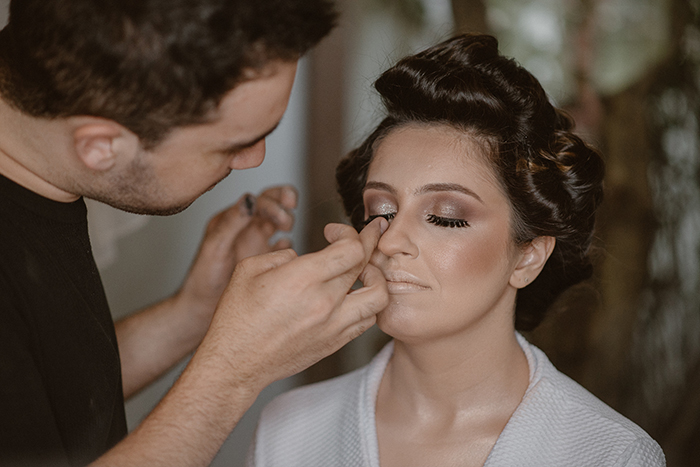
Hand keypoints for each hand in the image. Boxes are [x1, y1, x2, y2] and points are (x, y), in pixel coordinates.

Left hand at [177, 185, 297, 321]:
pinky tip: (287, 252)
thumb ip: (231, 223)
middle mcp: (246, 228)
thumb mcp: (215, 248)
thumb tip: (249, 198)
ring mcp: (256, 243)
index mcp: (232, 220)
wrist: (202, 309)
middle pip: (272, 204)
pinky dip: (288, 245)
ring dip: (288, 221)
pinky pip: (283, 247)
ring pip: (278, 222)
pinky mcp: (265, 260)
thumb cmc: (203, 280)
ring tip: (287, 231)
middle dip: (285, 202)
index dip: (274, 203)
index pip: (258, 200)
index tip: (284, 213)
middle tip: (291, 212)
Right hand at [201, 217, 388, 390]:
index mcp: (302, 278)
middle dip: (370, 244)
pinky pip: (368, 319)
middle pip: (367, 266)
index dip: (349, 233)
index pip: (351, 249)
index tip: (335, 232)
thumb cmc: (237, 317)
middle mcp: (324, 301)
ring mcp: (334, 325)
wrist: (236, 362)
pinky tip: (354, 295)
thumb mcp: (249, 269)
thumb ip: (282, 254)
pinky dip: (367, 303)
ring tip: (364, 270)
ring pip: (379, 296)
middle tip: (366, 236)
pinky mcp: (335, 342)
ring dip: (376, 277)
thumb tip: (301, 255)